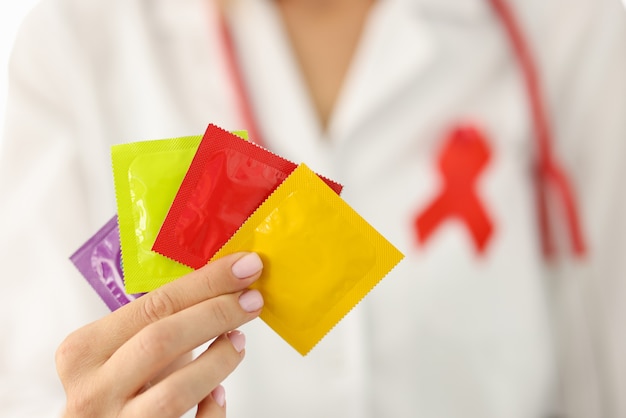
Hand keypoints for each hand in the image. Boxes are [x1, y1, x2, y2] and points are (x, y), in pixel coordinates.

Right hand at [56, 252, 264, 417]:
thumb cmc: (113, 387)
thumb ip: (157, 323)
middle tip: (251, 300)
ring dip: (218, 360)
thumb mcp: (122, 349)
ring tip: (238, 342)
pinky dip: (212, 410)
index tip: (244, 267)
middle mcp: (91, 390)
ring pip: (175, 392)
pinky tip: (220, 393)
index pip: (153, 305)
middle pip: (162, 340)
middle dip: (216, 314)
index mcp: (83, 351)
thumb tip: (223, 285)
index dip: (206, 283)